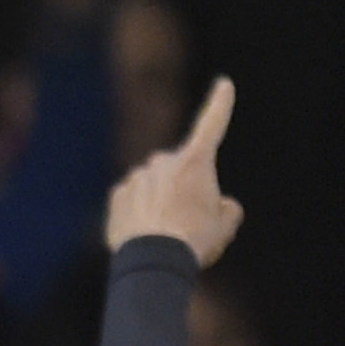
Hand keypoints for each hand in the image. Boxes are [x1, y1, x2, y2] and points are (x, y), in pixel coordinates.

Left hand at [105, 75, 244, 260]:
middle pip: (179, 172)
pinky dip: (141, 219)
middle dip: (184, 190)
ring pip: (155, 189)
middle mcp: (163, 161)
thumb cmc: (195, 241)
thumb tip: (220, 204)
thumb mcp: (225, 226)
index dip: (220, 105)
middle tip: (190, 224)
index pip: (212, 126)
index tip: (224, 83)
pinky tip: (148, 240)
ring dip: (161, 206)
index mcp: (195, 162)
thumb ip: (227, 208)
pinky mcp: (118, 197)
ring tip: (167, 237)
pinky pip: (134, 204)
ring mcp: (137, 178)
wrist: (154, 262)